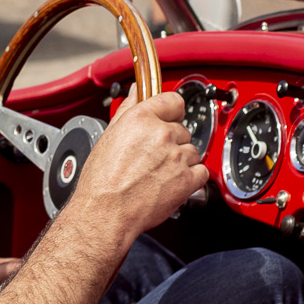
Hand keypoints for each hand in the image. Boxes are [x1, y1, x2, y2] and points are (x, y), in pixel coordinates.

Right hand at [71, 91, 207, 234]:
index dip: (171, 111)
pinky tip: (172, 182)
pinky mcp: (188, 179)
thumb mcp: (109, 136)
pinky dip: (191, 178)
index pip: (174, 100)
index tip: (168, 118)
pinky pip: (201, 172)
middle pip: (182, 129)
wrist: (107, 212)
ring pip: (191, 151)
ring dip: (181, 161)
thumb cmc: (102, 181)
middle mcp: (162, 134)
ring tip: (159, 172)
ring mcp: (177, 157)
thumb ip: (128, 108)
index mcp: (141, 118)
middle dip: (171, 141)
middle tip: (153, 156)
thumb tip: (137, 91)